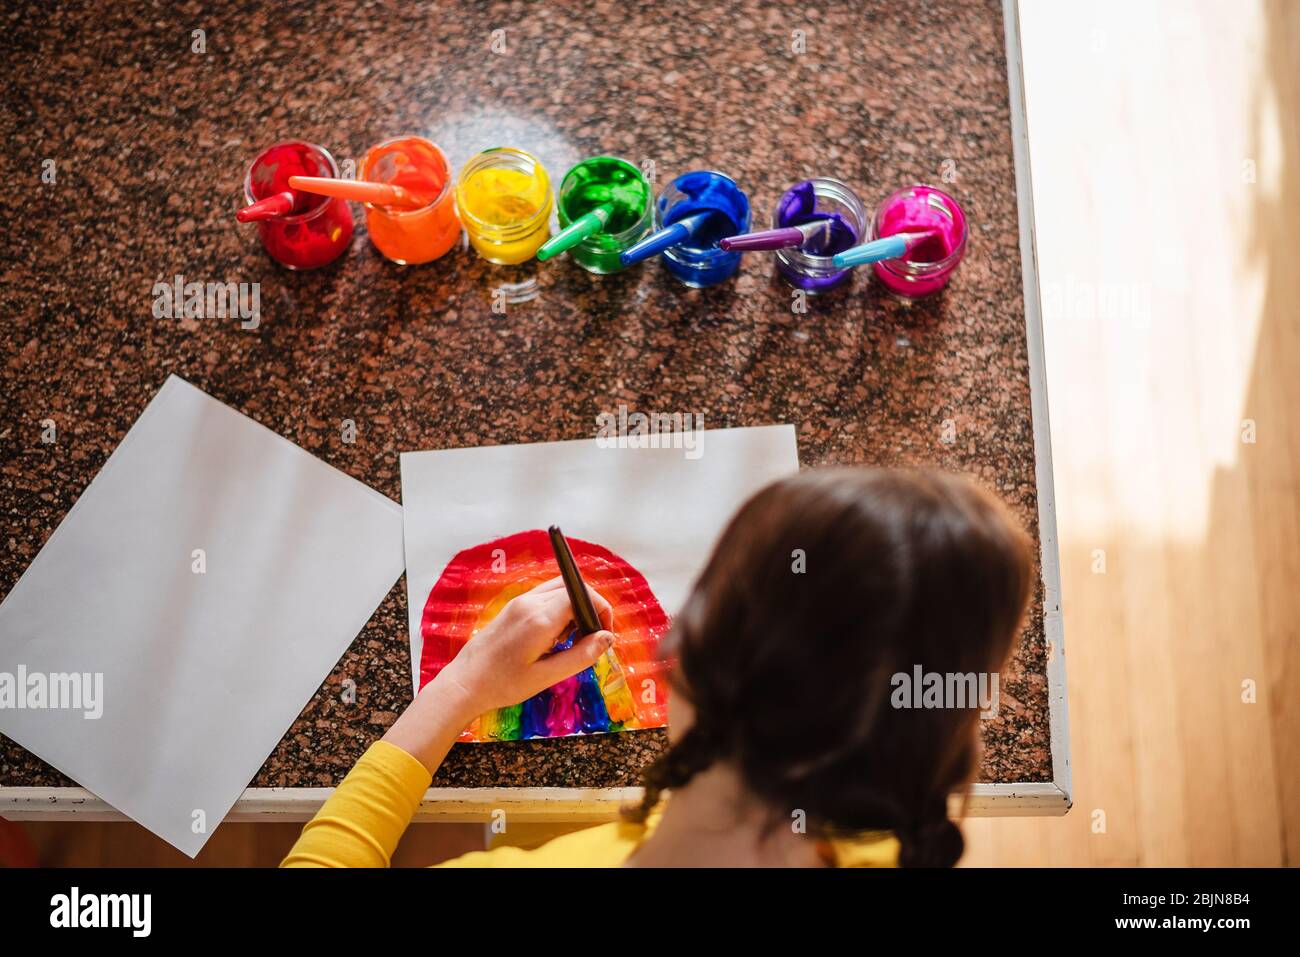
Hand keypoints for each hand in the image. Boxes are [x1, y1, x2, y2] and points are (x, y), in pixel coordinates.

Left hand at [432, 576, 615, 720]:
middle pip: (572, 588)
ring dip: (574, 608)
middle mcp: (529, 603)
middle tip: (590, 640)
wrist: (465, 682)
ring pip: (558, 590)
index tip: (604, 634)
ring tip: (570, 641)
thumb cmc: (504, 684)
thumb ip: (581, 655)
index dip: (600, 609)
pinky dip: (558, 610)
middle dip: (589, 608)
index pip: (581, 595)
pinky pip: (544, 597)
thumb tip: (607, 638)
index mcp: (540, 618)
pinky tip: (554, 637)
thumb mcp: (547, 676)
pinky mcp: (513, 607)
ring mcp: (519, 602)